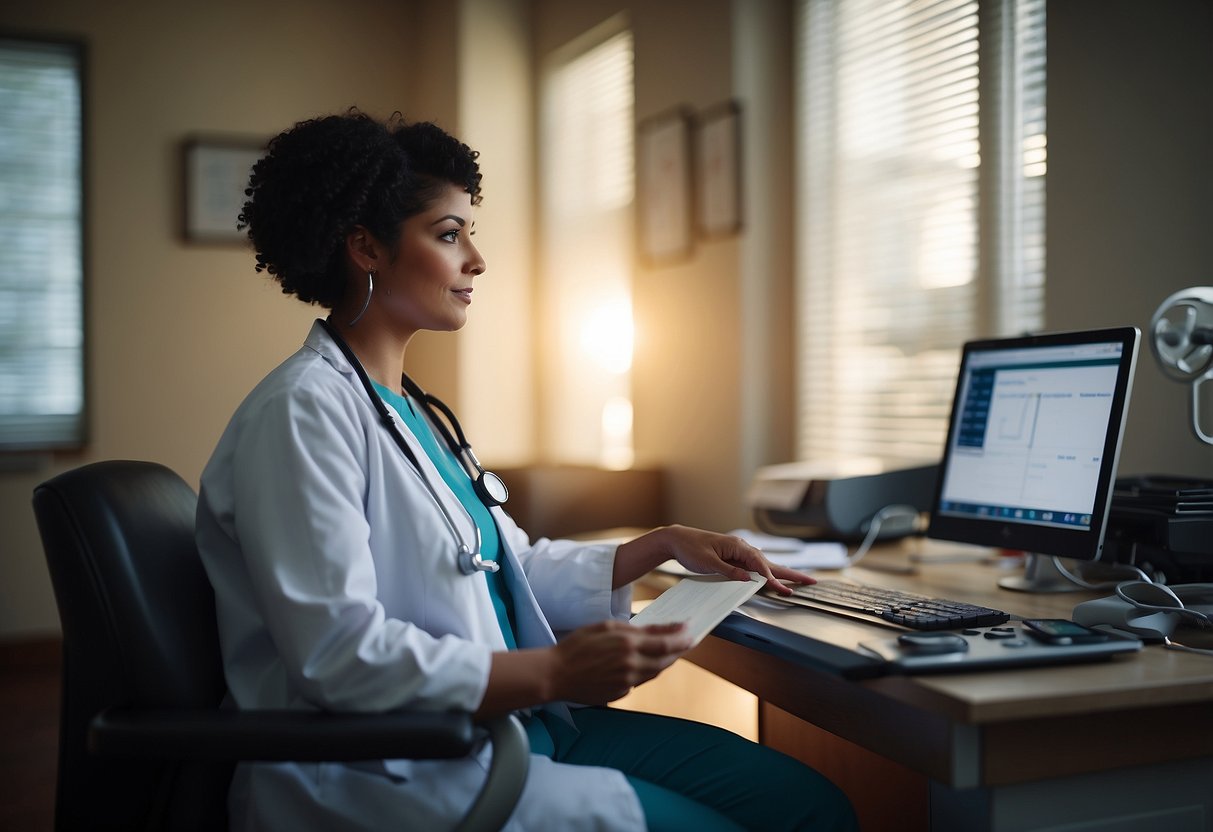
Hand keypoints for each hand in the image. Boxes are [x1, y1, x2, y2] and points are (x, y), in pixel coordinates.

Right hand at [549, 620, 691, 704]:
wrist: (556, 675)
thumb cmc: (576, 646)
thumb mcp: (604, 627)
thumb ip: (633, 628)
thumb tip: (656, 629)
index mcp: (628, 645)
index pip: (666, 642)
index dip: (681, 636)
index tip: (690, 629)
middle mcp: (631, 665)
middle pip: (666, 660)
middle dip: (679, 649)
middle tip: (687, 641)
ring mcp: (627, 683)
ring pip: (655, 672)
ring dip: (666, 662)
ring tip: (671, 651)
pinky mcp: (621, 694)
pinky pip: (640, 681)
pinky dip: (646, 671)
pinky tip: (645, 663)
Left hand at [616, 525, 815, 595]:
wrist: (678, 540)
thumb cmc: (690, 548)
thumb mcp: (707, 562)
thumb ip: (728, 571)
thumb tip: (748, 580)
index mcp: (737, 546)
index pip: (760, 566)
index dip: (771, 579)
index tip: (781, 590)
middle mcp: (742, 548)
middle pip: (771, 564)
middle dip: (791, 574)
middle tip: (811, 582)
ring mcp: (739, 554)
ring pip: (765, 567)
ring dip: (782, 575)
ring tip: (800, 582)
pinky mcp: (735, 559)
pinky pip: (755, 569)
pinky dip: (767, 575)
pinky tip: (775, 580)